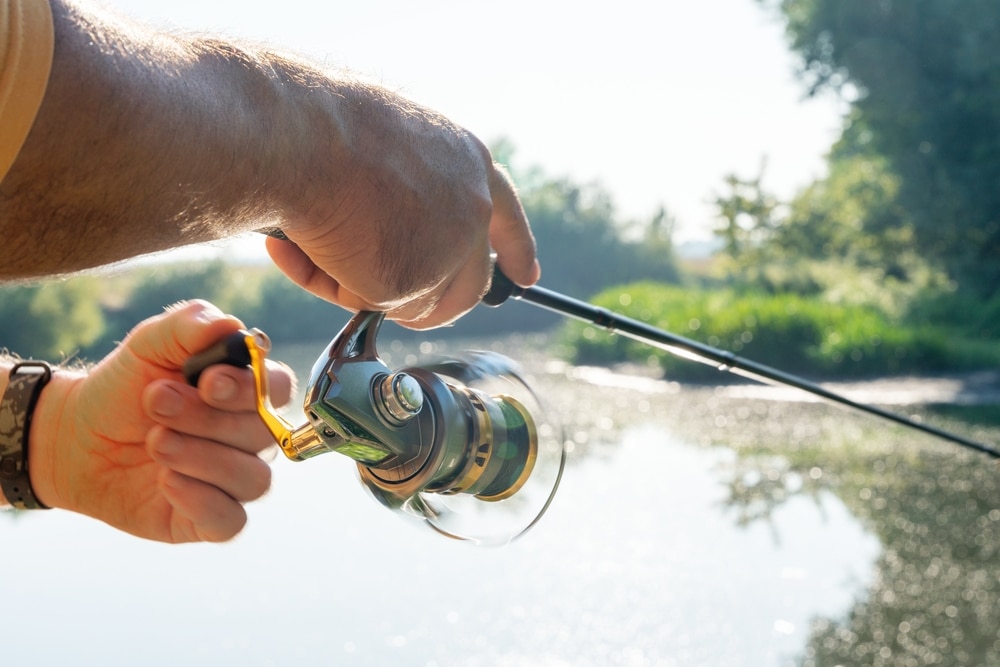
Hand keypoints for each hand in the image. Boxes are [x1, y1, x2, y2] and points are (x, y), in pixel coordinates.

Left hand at [29, 300, 294, 542]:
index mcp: (246, 392)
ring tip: (155, 441)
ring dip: (202, 457)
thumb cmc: (124, 387)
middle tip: (155, 402)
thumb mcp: (148, 344)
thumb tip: (230, 326)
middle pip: (263, 434)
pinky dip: (202, 501)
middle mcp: (250, 437)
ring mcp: (234, 480)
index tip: (207, 382)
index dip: (250, 389)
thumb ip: (189, 325)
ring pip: (254, 479)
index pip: (279, 390)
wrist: (76, 437)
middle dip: (206, 419)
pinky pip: (232, 521)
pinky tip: (165, 480)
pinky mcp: (211, 519)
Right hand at [265, 84, 539, 328]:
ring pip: (414, 300)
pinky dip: (331, 284)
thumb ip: (408, 192)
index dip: (515, 250)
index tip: (525, 277)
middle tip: (389, 298)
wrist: (300, 136)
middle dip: (434, 301)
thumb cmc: (322, 127)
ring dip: (364, 285)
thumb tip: (390, 236)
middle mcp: (472, 207)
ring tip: (317, 241)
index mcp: (468, 162)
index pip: (506, 216)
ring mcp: (449, 250)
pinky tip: (301, 246)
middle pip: (470, 282)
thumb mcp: (386, 148)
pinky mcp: (413, 284)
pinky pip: (369, 303)